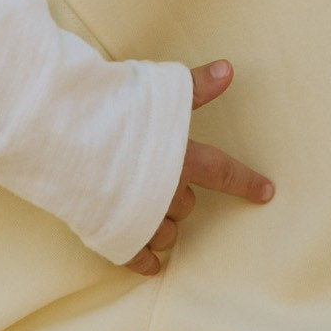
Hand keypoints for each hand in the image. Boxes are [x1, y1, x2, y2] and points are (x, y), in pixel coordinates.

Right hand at [124, 60, 273, 274]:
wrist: (64, 140)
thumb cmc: (112, 113)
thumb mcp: (159, 94)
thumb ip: (195, 87)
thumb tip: (228, 68)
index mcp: (182, 161)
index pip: (223, 174)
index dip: (246, 182)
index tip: (267, 192)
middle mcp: (166, 193)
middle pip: (186, 205)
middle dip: (179, 197)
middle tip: (163, 182)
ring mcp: (141, 219)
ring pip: (166, 233)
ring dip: (163, 226)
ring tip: (151, 215)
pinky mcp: (114, 236)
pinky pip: (137, 258)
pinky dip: (145, 260)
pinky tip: (150, 262)